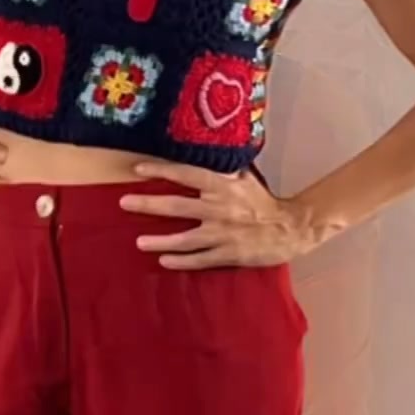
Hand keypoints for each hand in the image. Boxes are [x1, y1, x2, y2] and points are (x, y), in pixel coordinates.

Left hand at [118, 159, 308, 269]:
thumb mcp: (244, 179)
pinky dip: (181, 261)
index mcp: (223, 186)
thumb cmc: (263, 202)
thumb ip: (222, 171)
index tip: (138, 169)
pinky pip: (199, 259)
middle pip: (177, 206)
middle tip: (124, 203)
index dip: (161, 171)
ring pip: (184, 238)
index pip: (186, 175)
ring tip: (139, 242)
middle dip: (148, 204)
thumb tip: (204, 154)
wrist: (289, 229)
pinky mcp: (227, 254)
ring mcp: (222, 234)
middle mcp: (219, 209)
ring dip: (160, 240)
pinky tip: (163, 260)